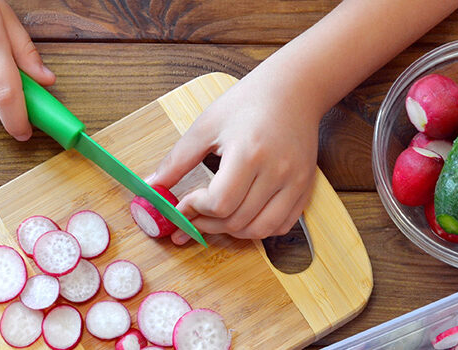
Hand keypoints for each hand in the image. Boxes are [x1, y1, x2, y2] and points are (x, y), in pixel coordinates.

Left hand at [149, 60, 321, 243]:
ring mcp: (295, 183)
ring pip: (259, 230)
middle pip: (236, 220)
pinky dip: (258, 230)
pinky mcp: (305, 188)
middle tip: (189, 219)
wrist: (292, 90)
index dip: (195, 210)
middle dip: (206, 224)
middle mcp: (277, 172)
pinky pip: (281, 225)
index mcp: (249, 153)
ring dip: (230, 232)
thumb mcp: (206, 125)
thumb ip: (177, 160)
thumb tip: (152, 187)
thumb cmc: (246, 103)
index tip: (182, 205)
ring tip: (212, 221)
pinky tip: (241, 218)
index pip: (220, 202)